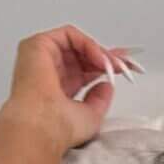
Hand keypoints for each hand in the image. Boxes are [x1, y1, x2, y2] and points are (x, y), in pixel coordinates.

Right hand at [2, 24, 140, 152]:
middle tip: (126, 63)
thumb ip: (100, 100)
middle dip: (106, 56)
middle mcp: (49, 71)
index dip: (104, 66)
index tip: (125, 68)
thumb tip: (106, 85)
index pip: (83, 70)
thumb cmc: (59, 128)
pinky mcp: (37, 45)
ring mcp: (41, 57)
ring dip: (99, 51)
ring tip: (115, 64)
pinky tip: (100, 59)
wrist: (43, 126)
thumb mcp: (91, 116)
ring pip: (76, 43)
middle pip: (81, 54)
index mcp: (58, 88)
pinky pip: (68, 35)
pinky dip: (88, 43)